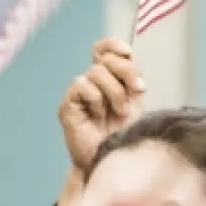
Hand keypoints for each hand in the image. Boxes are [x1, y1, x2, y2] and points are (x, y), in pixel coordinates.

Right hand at [59, 38, 145, 171]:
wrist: (112, 160)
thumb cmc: (125, 135)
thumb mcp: (136, 101)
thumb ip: (131, 77)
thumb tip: (128, 54)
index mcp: (110, 78)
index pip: (105, 49)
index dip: (114, 45)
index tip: (128, 53)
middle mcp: (93, 82)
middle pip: (106, 58)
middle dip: (126, 71)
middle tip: (138, 90)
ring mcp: (79, 93)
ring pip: (96, 72)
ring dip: (115, 92)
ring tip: (118, 112)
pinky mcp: (68, 105)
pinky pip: (82, 85)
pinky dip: (96, 98)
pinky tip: (98, 115)